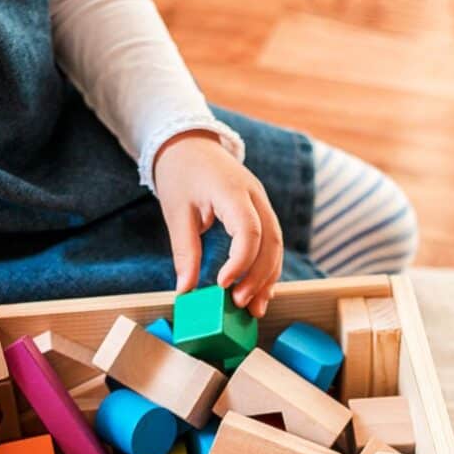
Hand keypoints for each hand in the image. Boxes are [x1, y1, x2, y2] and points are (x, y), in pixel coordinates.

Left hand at [153, 130, 282, 316]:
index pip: (249, 231)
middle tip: (239, 304)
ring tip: (254, 308)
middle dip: (258, 277)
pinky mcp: (261, 211)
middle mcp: (255, 196)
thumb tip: (185, 290)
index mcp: (232, 192)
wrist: (190, 144)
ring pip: (277, 245)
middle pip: (271, 241)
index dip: (240, 262)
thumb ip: (184, 251)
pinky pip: (272, 242)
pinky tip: (259, 291)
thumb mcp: (176, 212)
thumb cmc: (180, 175)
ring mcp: (262, 203)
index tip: (221, 285)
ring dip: (268, 278)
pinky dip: (268, 268)